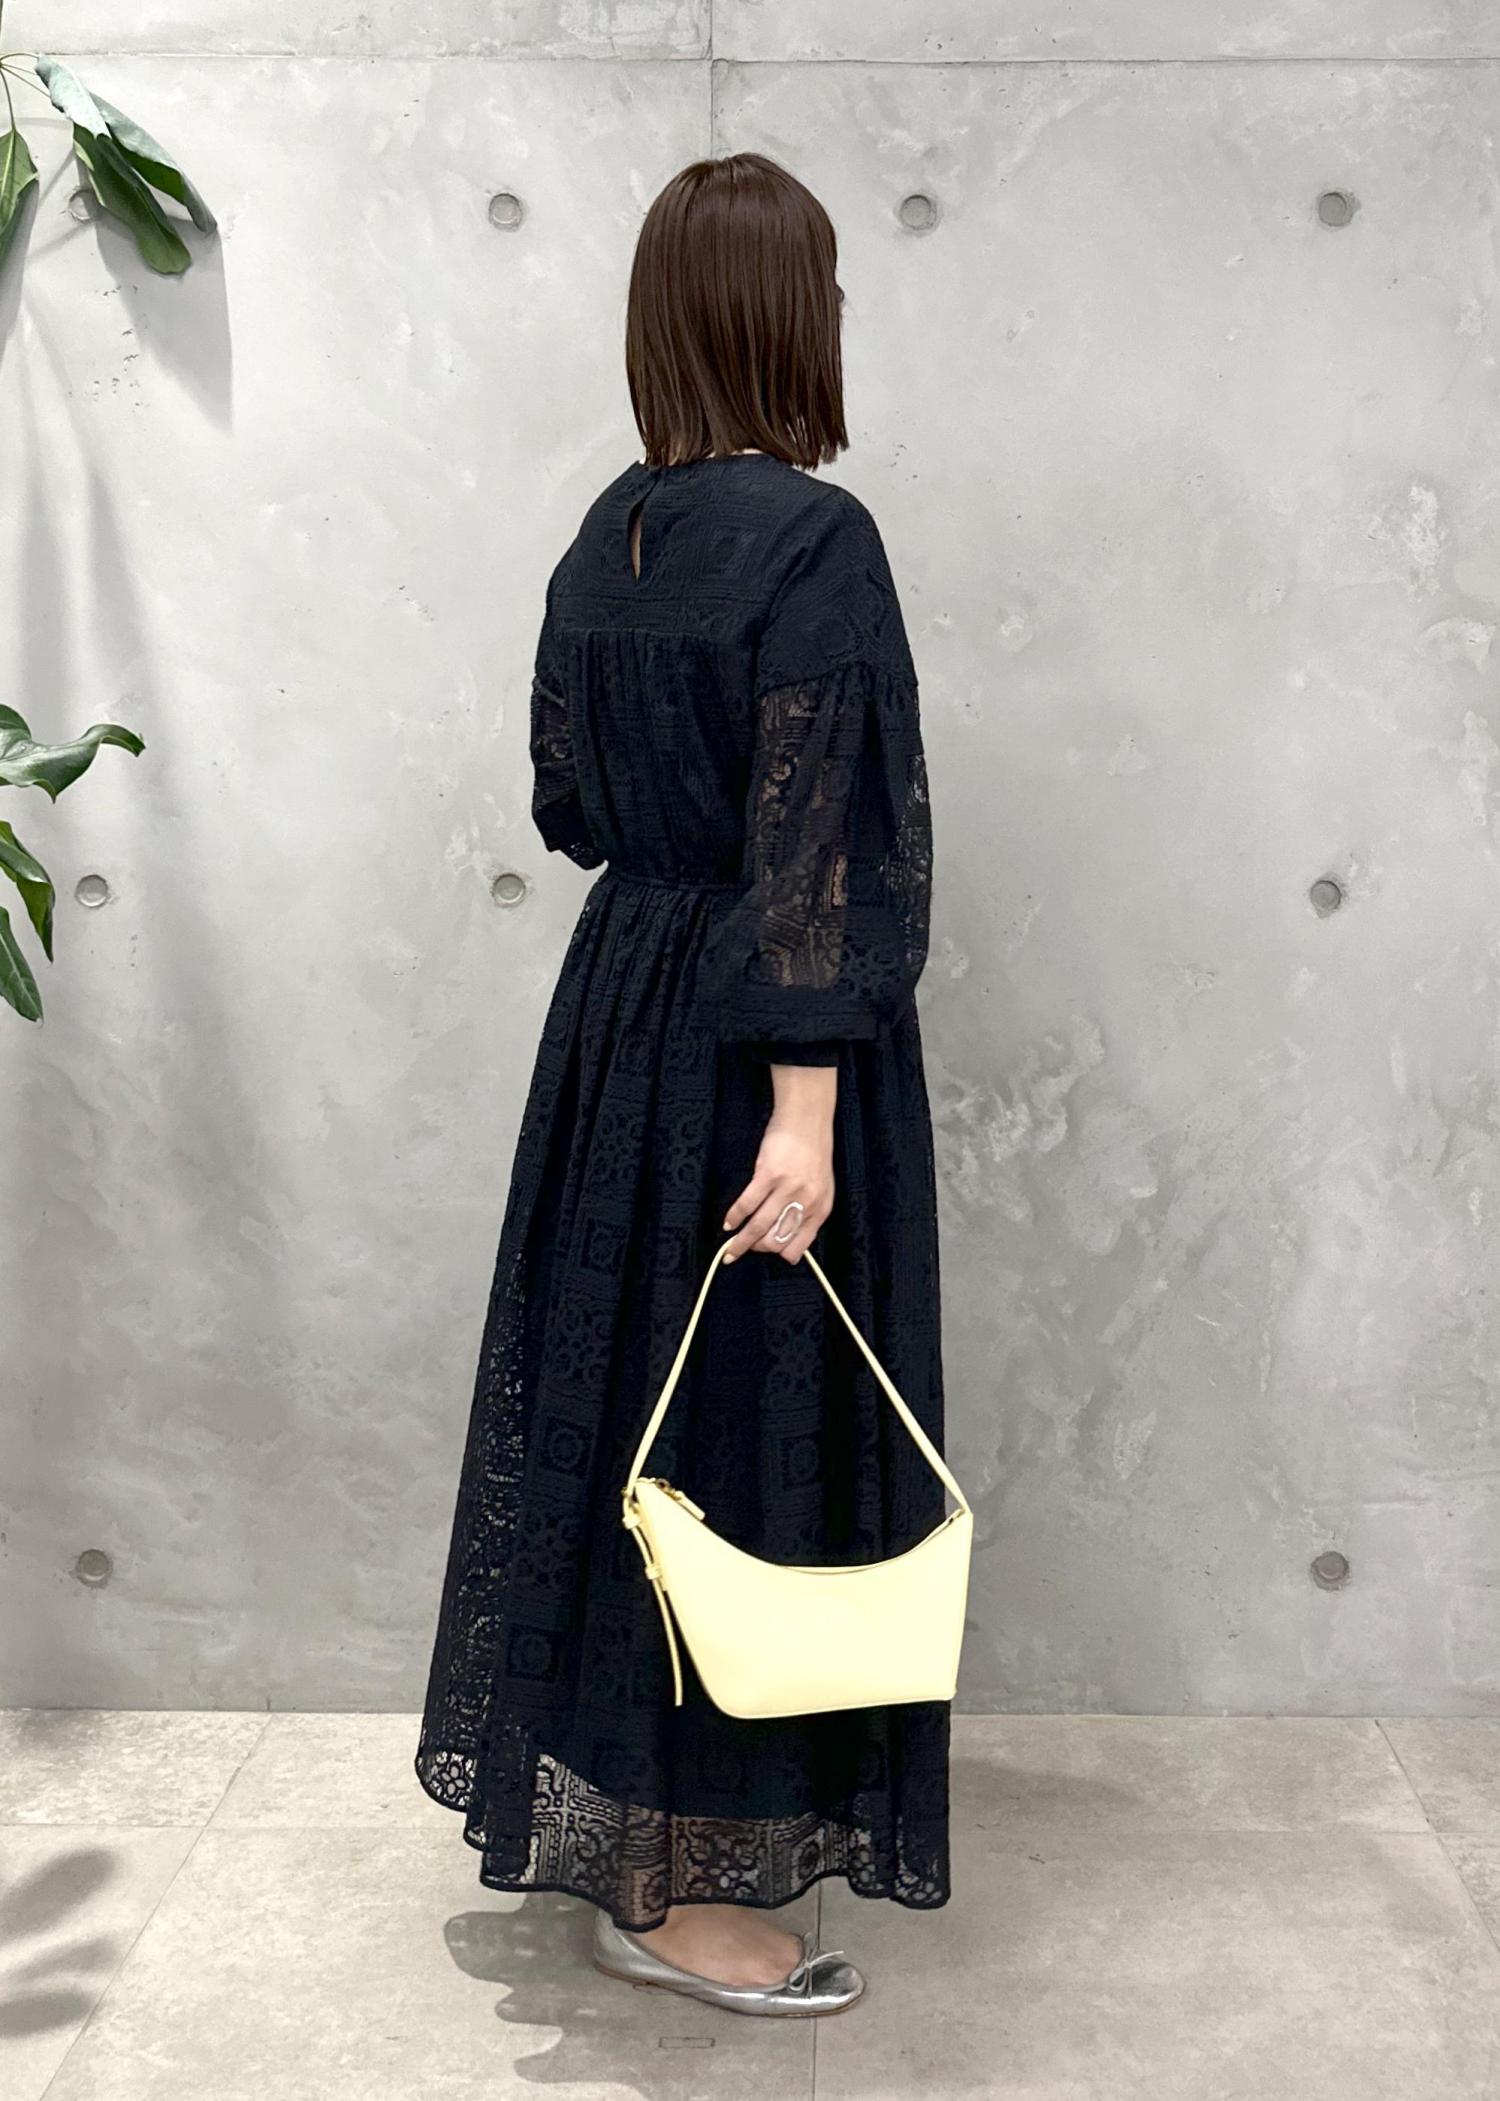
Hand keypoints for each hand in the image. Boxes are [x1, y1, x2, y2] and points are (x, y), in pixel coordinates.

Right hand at [722, 1069, 835, 1264]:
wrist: (807, 1121)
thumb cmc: (813, 1154)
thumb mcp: (821, 1188)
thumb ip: (808, 1212)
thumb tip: (786, 1237)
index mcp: (820, 1209)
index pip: (797, 1245)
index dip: (779, 1253)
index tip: (766, 1251)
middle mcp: (805, 1203)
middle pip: (775, 1240)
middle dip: (757, 1248)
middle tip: (743, 1246)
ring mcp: (787, 1189)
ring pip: (759, 1227)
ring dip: (741, 1242)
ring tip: (730, 1249)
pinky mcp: (768, 1175)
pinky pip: (747, 1204)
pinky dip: (734, 1217)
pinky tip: (728, 1223)